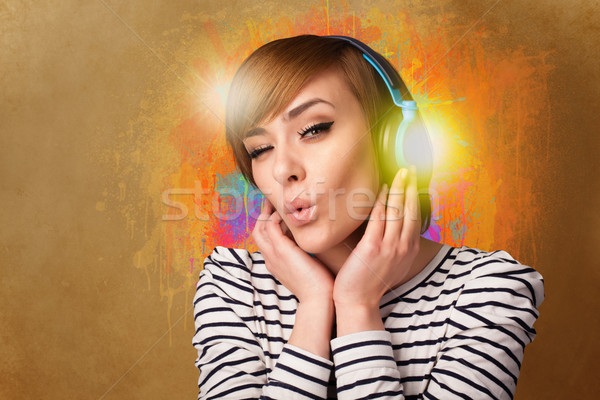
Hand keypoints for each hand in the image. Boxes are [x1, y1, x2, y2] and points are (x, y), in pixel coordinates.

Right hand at [252, 199, 333, 303]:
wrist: (319, 299)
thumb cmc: (318, 285)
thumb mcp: (307, 269)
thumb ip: (304, 256)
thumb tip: (312, 245)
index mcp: (275, 264)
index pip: (264, 240)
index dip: (268, 224)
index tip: (278, 213)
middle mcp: (270, 258)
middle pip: (257, 231)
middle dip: (263, 215)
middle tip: (273, 202)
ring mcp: (273, 254)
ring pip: (260, 227)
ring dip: (267, 212)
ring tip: (277, 201)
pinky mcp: (282, 250)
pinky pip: (271, 226)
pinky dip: (275, 216)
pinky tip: (287, 211)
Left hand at [333, 165, 421, 308]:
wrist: (358, 301)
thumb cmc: (370, 282)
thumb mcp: (392, 264)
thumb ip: (397, 246)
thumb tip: (396, 228)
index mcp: (409, 250)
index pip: (416, 217)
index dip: (416, 197)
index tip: (415, 181)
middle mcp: (404, 247)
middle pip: (410, 210)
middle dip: (411, 187)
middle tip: (411, 168)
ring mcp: (390, 247)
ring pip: (397, 210)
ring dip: (399, 188)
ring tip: (400, 173)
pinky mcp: (373, 247)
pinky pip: (379, 217)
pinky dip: (381, 200)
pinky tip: (382, 188)